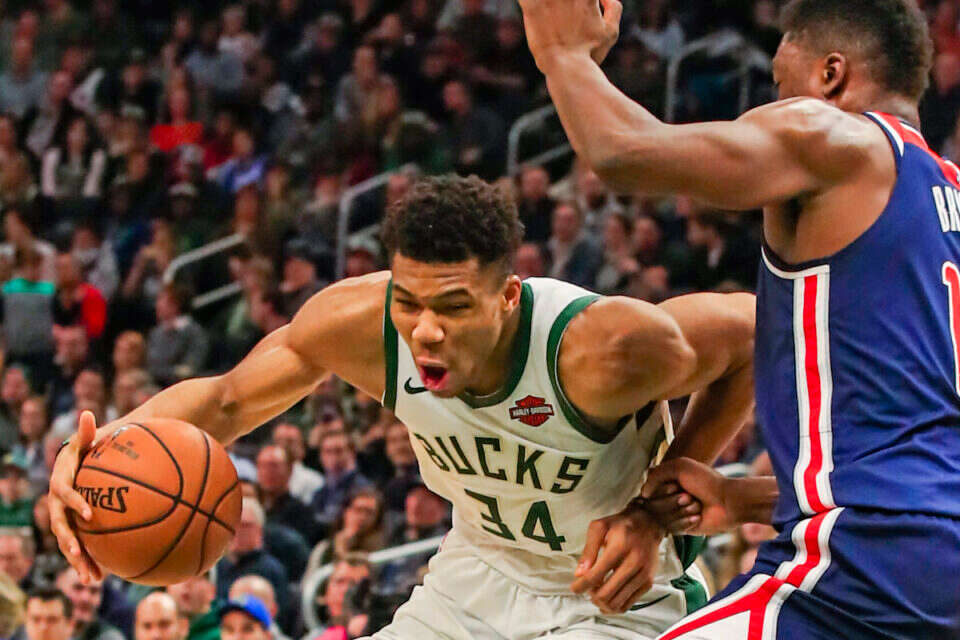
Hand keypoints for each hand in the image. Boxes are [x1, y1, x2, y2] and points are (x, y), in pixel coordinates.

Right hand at [48, 411, 101, 582]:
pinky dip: (90, 562)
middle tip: (80, 555)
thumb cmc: (92, 449)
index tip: (90, 514)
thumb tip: (87, 413)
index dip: (75, 503)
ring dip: (79, 561)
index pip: (64, 494)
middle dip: (69, 542)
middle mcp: (57, 504)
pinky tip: (103, 578)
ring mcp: (65, 518)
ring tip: (92, 579)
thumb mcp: (89, 439)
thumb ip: (88, 432)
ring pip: (68, 543)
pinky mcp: (76, 529)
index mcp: (61, 483)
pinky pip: (81, 548)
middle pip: (60, 526)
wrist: (87, 463)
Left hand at [518, 0, 621, 71]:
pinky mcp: (531, 7)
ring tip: (551, 17)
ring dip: (549, 4)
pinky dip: (526, 2)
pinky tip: (533, 12)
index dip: (585, 4)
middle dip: (562, 5)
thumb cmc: (590, 53)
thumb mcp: (611, 32)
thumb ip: (614, 8)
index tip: (579, 15)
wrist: (567, 69)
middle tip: (564, 19)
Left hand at [570, 503, 662, 613]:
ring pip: (617, 603)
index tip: (574, 588)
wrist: (648, 524)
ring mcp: (643, 574)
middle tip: (588, 588)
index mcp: (619, 547)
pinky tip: (608, 598)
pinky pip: (628, 604)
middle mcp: (634, 562)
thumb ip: (588, 550)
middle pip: (606, 594)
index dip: (581, 586)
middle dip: (591, 595)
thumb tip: (579, 574)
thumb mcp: (599, 528)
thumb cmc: (621, 525)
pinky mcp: (648, 582)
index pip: (595, 575)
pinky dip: (614, 606)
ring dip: (602, 602)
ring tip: (597, 592)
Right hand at [642, 458, 736, 535]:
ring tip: (697, 506)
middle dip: (671, 501)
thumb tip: (643, 493)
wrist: (728, 501)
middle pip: (654, 505)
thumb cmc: (706, 481)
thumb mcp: (679, 467)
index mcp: (669, 482)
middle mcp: (670, 497)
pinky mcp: (683, 528)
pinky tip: (698, 517)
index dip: (662, 490)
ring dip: (680, 511)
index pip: (650, 490)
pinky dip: (684, 521)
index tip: (676, 486)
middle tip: (689, 496)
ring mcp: (676, 513)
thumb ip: (655, 475)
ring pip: (661, 518)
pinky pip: (671, 529)